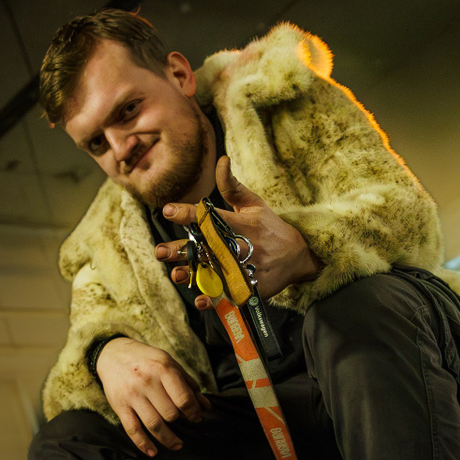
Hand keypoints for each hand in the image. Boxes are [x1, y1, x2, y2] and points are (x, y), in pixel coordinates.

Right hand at [94, 337, 205, 455]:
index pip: (183, 398)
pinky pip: (133, 429)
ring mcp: (132, 395)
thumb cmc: (146, 360)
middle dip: (181, 421)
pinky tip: (153, 452)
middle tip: (185, 423)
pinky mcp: (120, 406)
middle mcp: (147, 382)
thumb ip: (188, 384)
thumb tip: (206, 407)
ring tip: (177, 445)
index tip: (197, 417)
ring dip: (168, 439)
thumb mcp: (169, 363)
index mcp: (162, 369)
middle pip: (170, 413)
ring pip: (154, 424)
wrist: (112, 354)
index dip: (194, 412)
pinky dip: (143, 443)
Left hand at [153, 157, 321, 304]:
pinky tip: (199, 299)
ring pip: (216, 273)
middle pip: (209, 249)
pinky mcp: (251, 287)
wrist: (299, 257)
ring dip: (194, 275)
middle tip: (160, 251)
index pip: (212, 217)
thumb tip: (221, 160)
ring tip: (175, 274)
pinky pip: (230, 295)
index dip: (189, 214)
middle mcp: (243, 246)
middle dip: (184, 250)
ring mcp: (247, 269)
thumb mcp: (254, 204)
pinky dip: (215, 299)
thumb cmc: (270, 227)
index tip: (169, 210)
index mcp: (243, 224)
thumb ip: (232, 186)